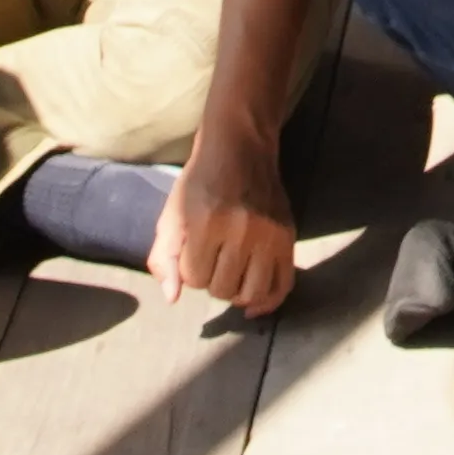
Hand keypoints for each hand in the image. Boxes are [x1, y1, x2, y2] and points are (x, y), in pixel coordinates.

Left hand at [154, 127, 302, 318]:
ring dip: (235, 292)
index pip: (195, 278)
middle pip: (222, 289)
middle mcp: (242, 231)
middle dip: (211, 281)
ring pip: (251, 293)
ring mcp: (269, 235)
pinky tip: (252, 306)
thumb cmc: (199, 182)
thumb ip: (165, 257)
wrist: (240, 148)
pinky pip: (282, 285)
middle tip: (212, 260)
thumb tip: (172, 298)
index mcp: (207, 224)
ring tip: (230, 275)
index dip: (189, 271)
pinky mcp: (288, 237)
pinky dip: (268, 302)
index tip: (193, 253)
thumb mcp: (172, 215)